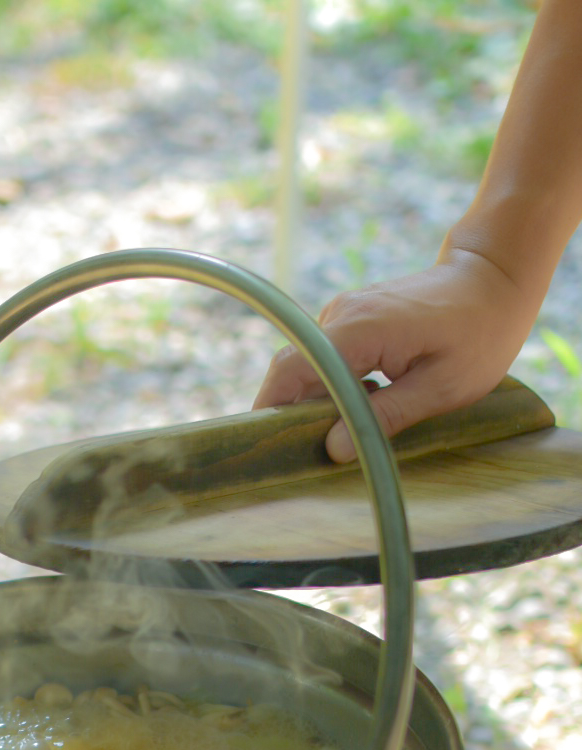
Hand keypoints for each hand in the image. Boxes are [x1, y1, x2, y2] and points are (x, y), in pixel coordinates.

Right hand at [253, 248, 542, 460]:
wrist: (494, 277)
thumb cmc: (480, 333)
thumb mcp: (442, 387)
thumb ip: (386, 417)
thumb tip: (333, 449)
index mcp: (360, 330)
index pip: (292, 371)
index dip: (272, 411)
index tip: (269, 450)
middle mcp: (341, 317)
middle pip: (291, 370)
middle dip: (289, 415)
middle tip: (303, 459)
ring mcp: (344, 315)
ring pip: (307, 367)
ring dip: (314, 404)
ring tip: (335, 441)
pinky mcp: (352, 320)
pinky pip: (325, 359)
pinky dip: (331, 389)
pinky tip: (357, 412)